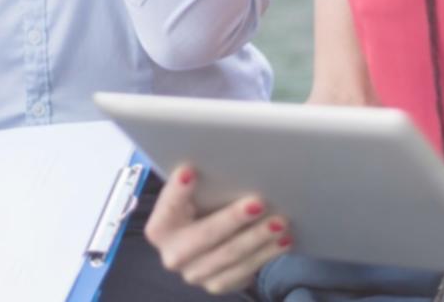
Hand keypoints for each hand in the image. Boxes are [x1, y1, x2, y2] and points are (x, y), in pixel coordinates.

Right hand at [144, 164, 294, 294]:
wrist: (204, 247)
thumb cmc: (201, 211)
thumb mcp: (194, 198)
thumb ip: (200, 186)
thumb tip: (223, 159)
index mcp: (160, 228)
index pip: (168, 206)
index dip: (177, 190)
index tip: (189, 171)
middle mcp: (173, 254)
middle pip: (204, 236)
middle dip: (232, 219)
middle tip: (257, 203)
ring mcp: (195, 273)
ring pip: (230, 255)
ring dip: (258, 238)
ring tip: (280, 222)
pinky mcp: (217, 284)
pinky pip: (244, 271)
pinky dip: (266, 255)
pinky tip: (282, 242)